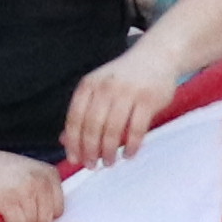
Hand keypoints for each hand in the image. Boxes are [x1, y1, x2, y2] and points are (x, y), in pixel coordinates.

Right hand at [0, 143, 69, 221]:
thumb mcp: (28, 173)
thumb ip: (42, 192)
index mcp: (50, 174)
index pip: (58, 210)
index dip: (42, 214)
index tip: (28, 210)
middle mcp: (41, 181)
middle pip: (47, 220)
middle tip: (15, 213)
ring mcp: (25, 190)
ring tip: (7, 211)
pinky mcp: (9, 201)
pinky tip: (0, 213)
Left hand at [55, 46, 184, 172]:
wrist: (157, 55)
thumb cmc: (124, 77)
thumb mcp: (99, 88)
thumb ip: (83, 112)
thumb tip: (65, 141)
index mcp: (89, 84)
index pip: (75, 118)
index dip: (73, 141)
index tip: (74, 159)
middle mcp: (106, 87)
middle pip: (92, 126)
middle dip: (90, 150)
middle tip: (92, 165)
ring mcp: (127, 93)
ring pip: (113, 130)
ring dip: (109, 151)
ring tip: (110, 162)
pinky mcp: (148, 100)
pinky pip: (137, 129)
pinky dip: (132, 146)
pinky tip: (129, 154)